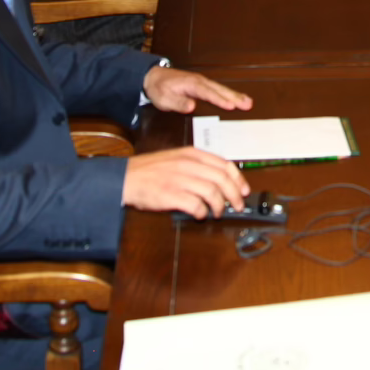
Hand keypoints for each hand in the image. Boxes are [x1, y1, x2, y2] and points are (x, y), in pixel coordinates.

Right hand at [121, 146, 250, 217]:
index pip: (225, 164)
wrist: (126, 177)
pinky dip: (202, 213)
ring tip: (217, 213)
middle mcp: (188, 164)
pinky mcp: (172, 195)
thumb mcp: (177, 158)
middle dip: (235, 196)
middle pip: (223, 180)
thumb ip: (197, 165)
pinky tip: (200, 214)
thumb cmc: (150, 170)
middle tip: (237, 206)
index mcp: (192, 154)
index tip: (244, 190)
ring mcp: (180, 179)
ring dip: (219, 207)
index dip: (239, 180)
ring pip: (213, 193)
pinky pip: (196, 205)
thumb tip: (219, 181)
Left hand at [143, 66, 252, 113]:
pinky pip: (218, 89)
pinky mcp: (202, 84)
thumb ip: (178, 103)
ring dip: (235, 95)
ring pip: (221, 89)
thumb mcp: (164, 98)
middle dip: (234, 97)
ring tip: (248, 102)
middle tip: (247, 104)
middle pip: (220, 90)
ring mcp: (202, 81)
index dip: (220, 100)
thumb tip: (192, 106)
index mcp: (191, 84)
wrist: (153, 77)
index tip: (231, 106)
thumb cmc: (158, 88)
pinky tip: (237, 98)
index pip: (208, 93)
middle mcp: (199, 81)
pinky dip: (229, 93)